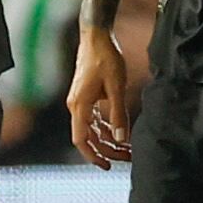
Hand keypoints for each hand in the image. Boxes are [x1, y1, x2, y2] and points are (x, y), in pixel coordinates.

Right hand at [67, 29, 132, 168]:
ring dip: (108, 139)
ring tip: (127, 147)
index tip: (107, 166)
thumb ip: (118, 114)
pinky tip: (119, 132)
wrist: (96, 36)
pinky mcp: (86, 96)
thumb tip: (122, 139)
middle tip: (126, 157)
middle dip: (107, 150)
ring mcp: (80, 102)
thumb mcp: (117, 87)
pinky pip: (94, 119)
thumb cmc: (105, 58)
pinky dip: (106, 128)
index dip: (93, 156)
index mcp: (80, 105)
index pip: (82, 140)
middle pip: (88, 137)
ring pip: (92, 129)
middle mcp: (76, 106)